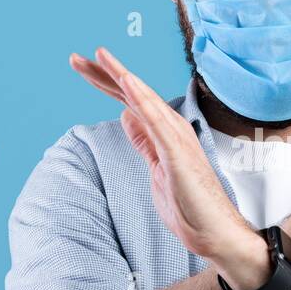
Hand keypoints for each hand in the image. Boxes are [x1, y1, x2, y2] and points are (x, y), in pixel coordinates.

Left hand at [69, 48, 267, 286]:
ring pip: (144, 99)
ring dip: (122, 77)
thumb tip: (127, 117)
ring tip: (100, 57)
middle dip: (104, 74)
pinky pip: (157, 120)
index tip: (82, 67)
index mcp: (163, 132)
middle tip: (75, 58)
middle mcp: (171, 128)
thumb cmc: (190, 204)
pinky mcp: (178, 152)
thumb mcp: (156, 167)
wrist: (214, 231)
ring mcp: (176, 138)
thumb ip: (144, 141)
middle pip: (132, 94)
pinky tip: (127, 83)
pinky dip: (142, 99)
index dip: (106, 83)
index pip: (129, 102)